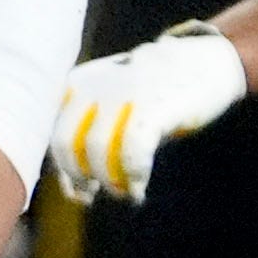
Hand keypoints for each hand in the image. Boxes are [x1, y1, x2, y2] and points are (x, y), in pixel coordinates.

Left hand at [46, 28, 247, 202]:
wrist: (206, 62)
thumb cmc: (156, 95)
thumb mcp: (117, 109)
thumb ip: (89, 140)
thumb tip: (74, 193)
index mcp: (80, 83)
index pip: (51, 132)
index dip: (63, 170)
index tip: (80, 192)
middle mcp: (96, 84)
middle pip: (65, 142)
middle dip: (77, 176)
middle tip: (95, 194)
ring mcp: (124, 92)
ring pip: (95, 150)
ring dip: (108, 181)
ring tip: (125, 192)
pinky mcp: (154, 105)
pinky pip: (131, 151)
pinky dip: (133, 177)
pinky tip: (138, 189)